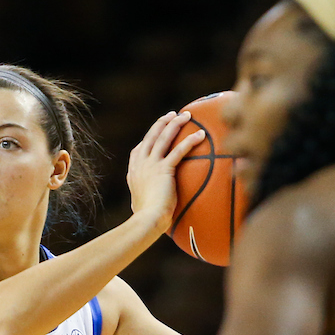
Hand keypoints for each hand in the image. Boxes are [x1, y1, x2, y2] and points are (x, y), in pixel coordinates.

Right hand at [125, 111, 204, 237]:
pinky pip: (179, 150)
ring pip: (163, 137)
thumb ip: (146, 199)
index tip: (157, 131)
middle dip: (162, 123)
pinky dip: (190, 140)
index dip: (148, 139)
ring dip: (175, 123)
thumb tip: (150, 206)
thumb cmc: (147, 219)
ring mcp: (150, 165)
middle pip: (151, 137)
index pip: (139, 150)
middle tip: (173, 115)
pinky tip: (200, 134)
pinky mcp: (163, 169)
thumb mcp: (141, 206)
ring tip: (186, 115)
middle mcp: (140, 165)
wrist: (147, 220)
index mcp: (133, 173)